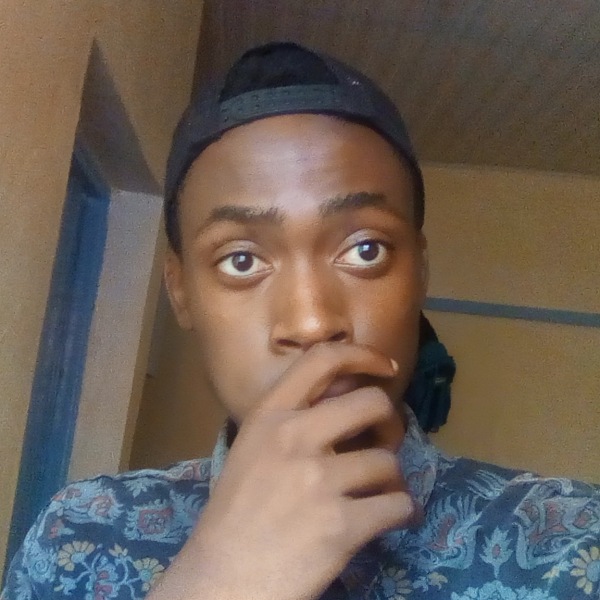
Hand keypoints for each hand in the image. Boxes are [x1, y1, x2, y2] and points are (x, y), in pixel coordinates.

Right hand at [148, 343, 417, 599]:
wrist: (222, 580)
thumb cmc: (236, 514)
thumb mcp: (253, 450)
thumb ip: (292, 420)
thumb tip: (346, 397)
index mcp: (269, 416)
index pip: (322, 360)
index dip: (363, 355)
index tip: (385, 368)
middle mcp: (295, 438)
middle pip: (373, 403)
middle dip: (389, 424)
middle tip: (382, 444)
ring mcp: (319, 481)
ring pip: (389, 462)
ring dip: (390, 480)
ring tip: (376, 495)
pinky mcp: (341, 525)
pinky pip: (399, 505)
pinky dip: (400, 512)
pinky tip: (386, 519)